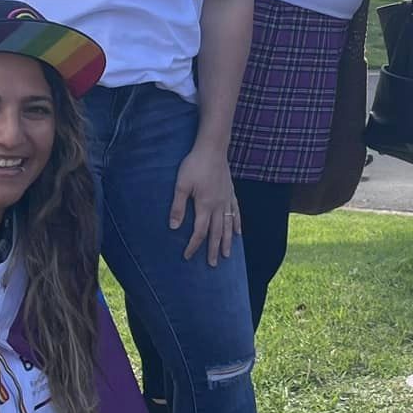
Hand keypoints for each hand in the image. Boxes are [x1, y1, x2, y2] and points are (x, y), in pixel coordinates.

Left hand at [169, 139, 236, 264]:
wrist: (212, 148)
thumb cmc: (194, 165)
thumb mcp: (181, 185)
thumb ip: (178, 207)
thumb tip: (174, 227)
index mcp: (205, 205)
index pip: (200, 232)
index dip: (193, 246)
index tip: (187, 256)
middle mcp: (218, 206)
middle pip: (217, 233)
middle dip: (213, 249)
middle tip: (212, 265)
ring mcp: (227, 199)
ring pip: (228, 225)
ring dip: (227, 241)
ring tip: (226, 255)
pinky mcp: (231, 192)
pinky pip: (236, 212)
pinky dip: (237, 223)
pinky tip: (238, 232)